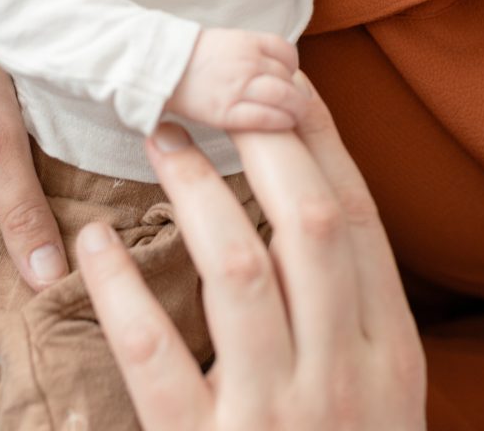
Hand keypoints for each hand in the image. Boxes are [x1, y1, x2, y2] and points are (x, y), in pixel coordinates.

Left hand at [77, 74, 426, 430]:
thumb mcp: (373, 385)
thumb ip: (349, 302)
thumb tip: (307, 189)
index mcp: (389, 351)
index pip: (358, 216)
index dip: (320, 140)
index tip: (284, 84)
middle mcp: (344, 375)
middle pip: (309, 222)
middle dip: (264, 143)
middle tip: (216, 93)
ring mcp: (274, 414)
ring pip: (237, 268)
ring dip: (194, 191)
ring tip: (158, 138)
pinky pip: (154, 354)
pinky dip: (120, 289)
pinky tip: (94, 242)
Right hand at [166, 28, 306, 130]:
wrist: (156, 67)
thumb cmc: (185, 56)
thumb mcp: (222, 41)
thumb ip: (247, 52)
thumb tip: (269, 65)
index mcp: (246, 42)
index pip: (286, 52)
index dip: (292, 67)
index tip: (288, 77)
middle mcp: (247, 62)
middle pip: (288, 77)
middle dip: (295, 91)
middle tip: (294, 101)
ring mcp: (238, 87)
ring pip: (284, 97)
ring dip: (295, 108)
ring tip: (294, 115)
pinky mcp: (227, 112)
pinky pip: (265, 117)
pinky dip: (280, 122)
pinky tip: (282, 124)